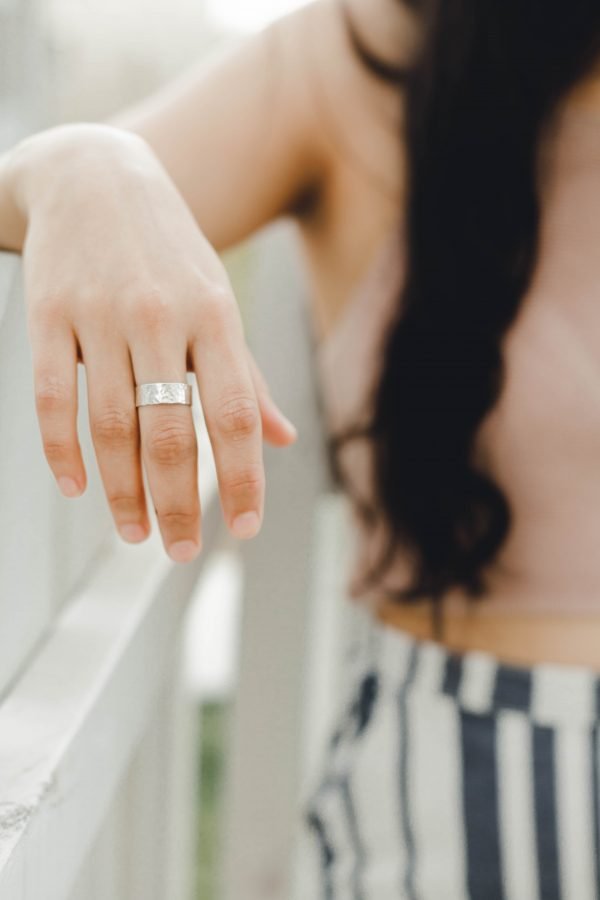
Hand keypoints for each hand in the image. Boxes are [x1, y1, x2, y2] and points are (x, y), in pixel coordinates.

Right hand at [9, 124, 297, 560]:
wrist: (94, 173)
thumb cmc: (169, 251)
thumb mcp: (218, 302)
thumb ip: (246, 375)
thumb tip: (281, 439)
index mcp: (215, 317)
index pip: (235, 414)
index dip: (243, 478)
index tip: (245, 529)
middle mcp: (161, 318)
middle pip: (171, 433)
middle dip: (179, 503)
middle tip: (180, 552)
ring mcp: (101, 315)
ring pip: (112, 425)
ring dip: (123, 491)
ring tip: (135, 533)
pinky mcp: (49, 314)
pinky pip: (54, 395)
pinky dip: (62, 449)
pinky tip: (78, 487)